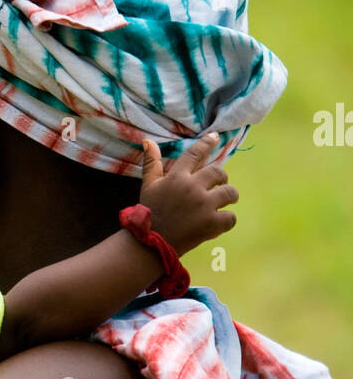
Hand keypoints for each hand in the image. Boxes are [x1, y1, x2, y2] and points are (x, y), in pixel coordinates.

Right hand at [139, 132, 237, 255]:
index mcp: (177, 177)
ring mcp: (204, 206)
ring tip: (227, 201)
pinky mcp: (211, 224)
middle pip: (218, 172)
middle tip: (221, 183)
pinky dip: (228, 219)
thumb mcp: (148, 186)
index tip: (216, 136)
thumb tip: (147, 140)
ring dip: (230, 196)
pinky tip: (221, 221)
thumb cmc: (150, 212)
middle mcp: (193, 188)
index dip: (207, 143)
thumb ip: (151, 163)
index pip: (195, 154)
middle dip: (222, 177)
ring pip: (230, 193)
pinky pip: (231, 217)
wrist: (151, 243)